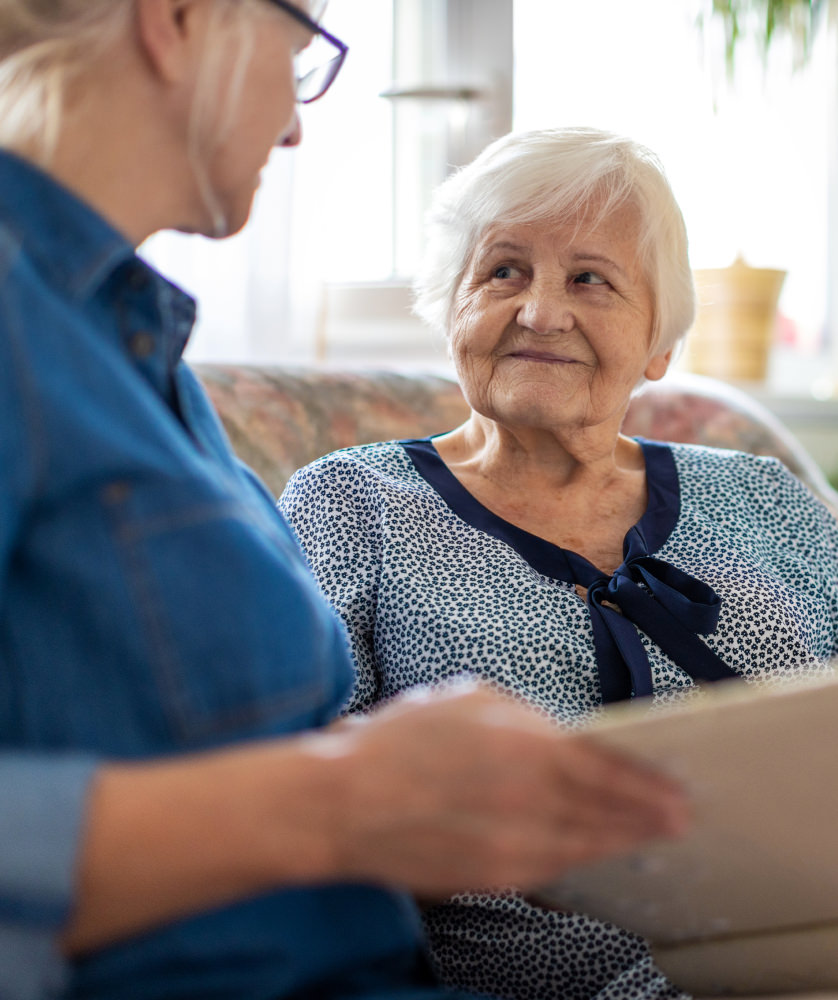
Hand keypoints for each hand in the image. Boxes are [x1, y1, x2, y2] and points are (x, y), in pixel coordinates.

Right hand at [322, 680, 688, 895]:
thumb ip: (524, 717)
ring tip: (649, 838)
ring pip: (586, 845)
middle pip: (609, 812)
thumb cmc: (401, 741)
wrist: (345, 803)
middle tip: (681, 818)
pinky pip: (553, 869)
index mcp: (528, 745)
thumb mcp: (469, 699)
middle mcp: (532, 799)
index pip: (609, 768)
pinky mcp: (495, 877)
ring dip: (623, 841)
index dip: (647, 780)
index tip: (676, 786)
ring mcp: (515, 845)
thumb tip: (559, 736)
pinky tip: (591, 852)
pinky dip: (580, 859)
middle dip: (650, 816)